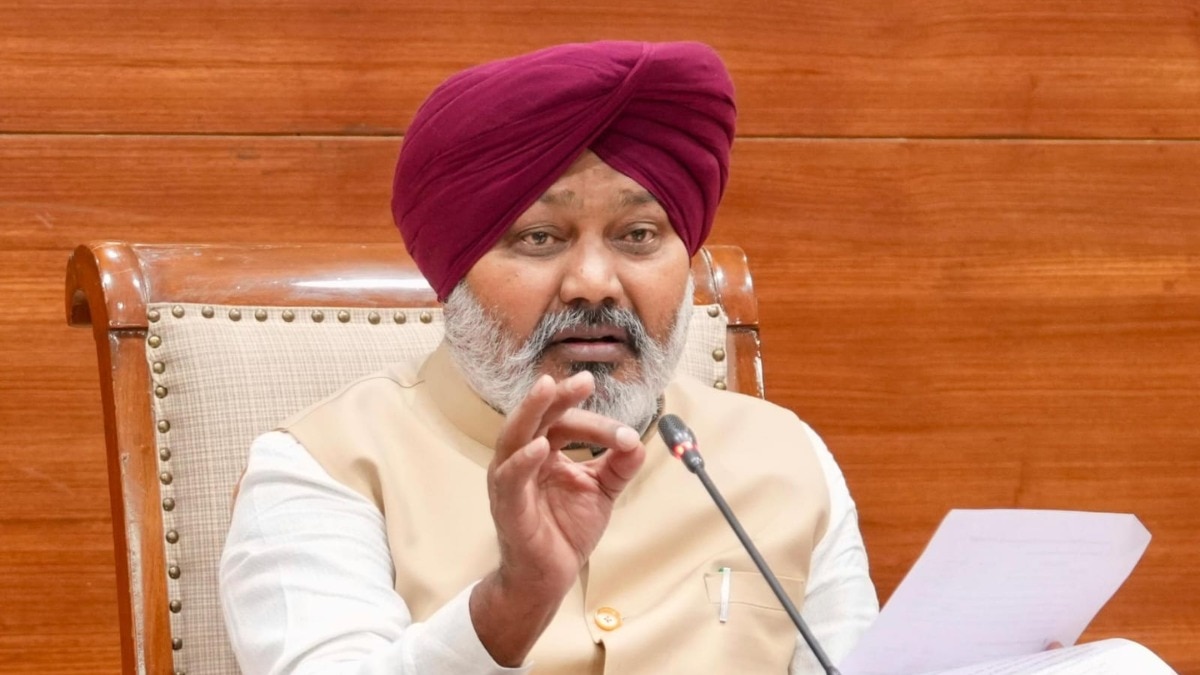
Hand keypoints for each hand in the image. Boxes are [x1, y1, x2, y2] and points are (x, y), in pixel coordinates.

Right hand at [470, 370, 645, 664]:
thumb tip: (638, 441)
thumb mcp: (601, 491)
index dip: (594, 420)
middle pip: (536, 417)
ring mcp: (510, 480)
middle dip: (558, 396)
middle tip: (582, 380)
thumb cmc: (566, 529)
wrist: (549, 576)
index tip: (625, 432)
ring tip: (548, 389)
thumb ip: (619, 465)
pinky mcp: (507, 505)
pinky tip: (541, 447)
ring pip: (514, 436)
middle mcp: (522, 459)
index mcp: (543, 451)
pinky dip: (523, 460)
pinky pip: (511, 478)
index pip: (564, 422)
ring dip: (531, 411)